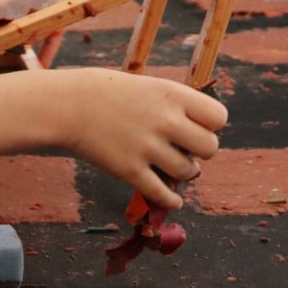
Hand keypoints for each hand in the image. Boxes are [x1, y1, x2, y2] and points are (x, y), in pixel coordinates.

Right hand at [58, 69, 226, 208]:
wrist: (69, 105)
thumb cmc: (110, 92)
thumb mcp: (149, 87)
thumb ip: (176, 106)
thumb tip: (203, 134)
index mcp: (172, 94)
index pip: (218, 117)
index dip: (210, 125)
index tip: (197, 126)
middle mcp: (165, 121)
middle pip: (210, 148)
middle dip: (201, 151)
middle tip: (187, 149)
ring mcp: (148, 147)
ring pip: (189, 172)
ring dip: (185, 173)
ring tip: (174, 167)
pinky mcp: (131, 171)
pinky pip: (164, 195)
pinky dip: (172, 200)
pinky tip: (172, 198)